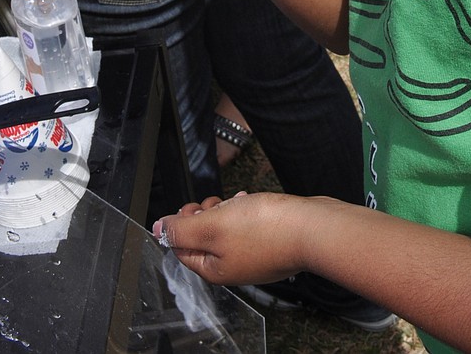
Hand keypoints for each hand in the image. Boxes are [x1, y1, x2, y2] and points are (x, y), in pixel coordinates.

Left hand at [152, 191, 317, 287]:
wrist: (312, 228)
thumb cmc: (266, 228)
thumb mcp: (212, 225)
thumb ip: (181, 229)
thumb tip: (158, 230)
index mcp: (214, 269)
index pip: (183, 248)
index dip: (182, 224)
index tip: (192, 206)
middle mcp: (233, 266)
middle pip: (205, 239)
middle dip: (206, 214)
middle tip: (216, 203)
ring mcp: (254, 256)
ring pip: (228, 230)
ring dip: (227, 211)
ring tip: (238, 201)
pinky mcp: (271, 243)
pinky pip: (249, 227)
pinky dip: (246, 212)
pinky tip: (254, 202)